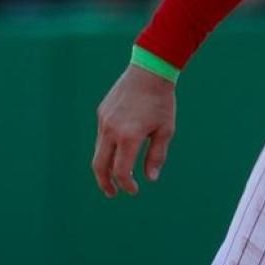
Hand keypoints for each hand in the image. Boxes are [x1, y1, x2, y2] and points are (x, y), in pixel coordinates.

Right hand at [92, 65, 176, 197]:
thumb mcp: (165, 131)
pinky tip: (117, 151)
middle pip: (100, 165)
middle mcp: (112, 130)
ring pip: (98, 151)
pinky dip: (107, 149)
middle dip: (105, 183)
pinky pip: (101, 136)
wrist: (149, 71)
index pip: (121, 171)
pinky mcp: (102, 113)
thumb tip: (150, 179)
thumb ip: (156, 156)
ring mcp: (104, 121)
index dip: (126, 185)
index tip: (134, 190)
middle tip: (112, 193)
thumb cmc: (161, 102)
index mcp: (129, 137)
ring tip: (113, 176)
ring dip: (105, 166)